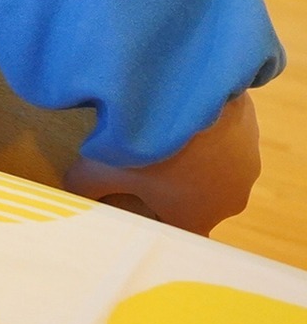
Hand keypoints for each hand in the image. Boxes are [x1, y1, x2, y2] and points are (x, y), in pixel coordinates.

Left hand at [65, 94, 259, 235]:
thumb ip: (84, 187)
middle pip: (197, 200)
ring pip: (215, 168)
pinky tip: (181, 113)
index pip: (177, 233)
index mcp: (199, 218)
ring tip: (163, 135)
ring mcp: (246, 163)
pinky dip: (207, 129)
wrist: (187, 90)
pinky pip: (225, 135)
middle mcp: (231, 199)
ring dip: (193, 156)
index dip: (154, 220)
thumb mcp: (100, 166)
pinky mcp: (251, 129)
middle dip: (173, 187)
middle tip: (145, 164)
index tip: (135, 203)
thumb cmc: (145, 142)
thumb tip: (71, 195)